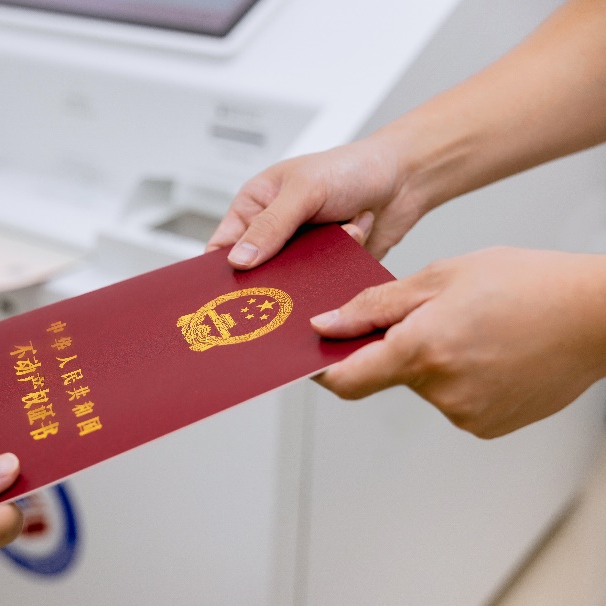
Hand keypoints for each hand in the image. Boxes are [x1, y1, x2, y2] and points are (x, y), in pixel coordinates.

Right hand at [207, 136, 423, 265]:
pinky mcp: (327, 268)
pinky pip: (321, 285)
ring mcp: (301, 253)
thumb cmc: (352, 168)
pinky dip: (335, 271)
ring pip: (289, 283)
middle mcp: (274, 232)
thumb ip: (271, 225)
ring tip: (328, 247)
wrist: (406, 178)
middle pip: (254, 272)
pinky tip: (351, 244)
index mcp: (255, 206)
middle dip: (268, 278)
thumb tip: (239, 260)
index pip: (223, 247)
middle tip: (276, 286)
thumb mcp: (304, 190)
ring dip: (309, 272)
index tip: (222, 292)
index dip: (218, 270)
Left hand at [309, 247, 605, 437]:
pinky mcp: (489, 426)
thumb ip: (375, 306)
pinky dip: (459, 377)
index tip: (314, 357)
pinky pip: (453, 400)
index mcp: (423, 350)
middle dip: (397, 347)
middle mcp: (442, 392)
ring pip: (424, 386)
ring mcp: (468, 414)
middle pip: (389, 375)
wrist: (599, 316)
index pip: (347, 379)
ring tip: (473, 329)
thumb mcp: (442, 277)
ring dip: (432, 361)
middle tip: (431, 314)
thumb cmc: (529, 284)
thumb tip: (325, 326)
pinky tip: (489, 351)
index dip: (323, 369)